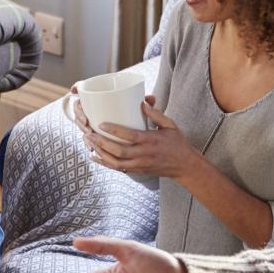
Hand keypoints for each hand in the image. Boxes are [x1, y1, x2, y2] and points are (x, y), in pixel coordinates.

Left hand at [84, 96, 201, 179]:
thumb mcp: (170, 126)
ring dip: (100, 153)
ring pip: (116, 162)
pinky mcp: (137, 171)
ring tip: (88, 143)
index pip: (130, 136)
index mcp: (151, 141)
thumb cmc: (177, 143)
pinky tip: (94, 156)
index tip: (101, 124)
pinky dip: (105, 163)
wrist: (185, 166)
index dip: (115, 131)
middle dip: (101, 143)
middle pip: (119, 151)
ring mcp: (140, 165)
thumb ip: (156, 114)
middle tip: (89, 134)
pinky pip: (118, 169)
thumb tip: (142, 102)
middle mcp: (144, 154)